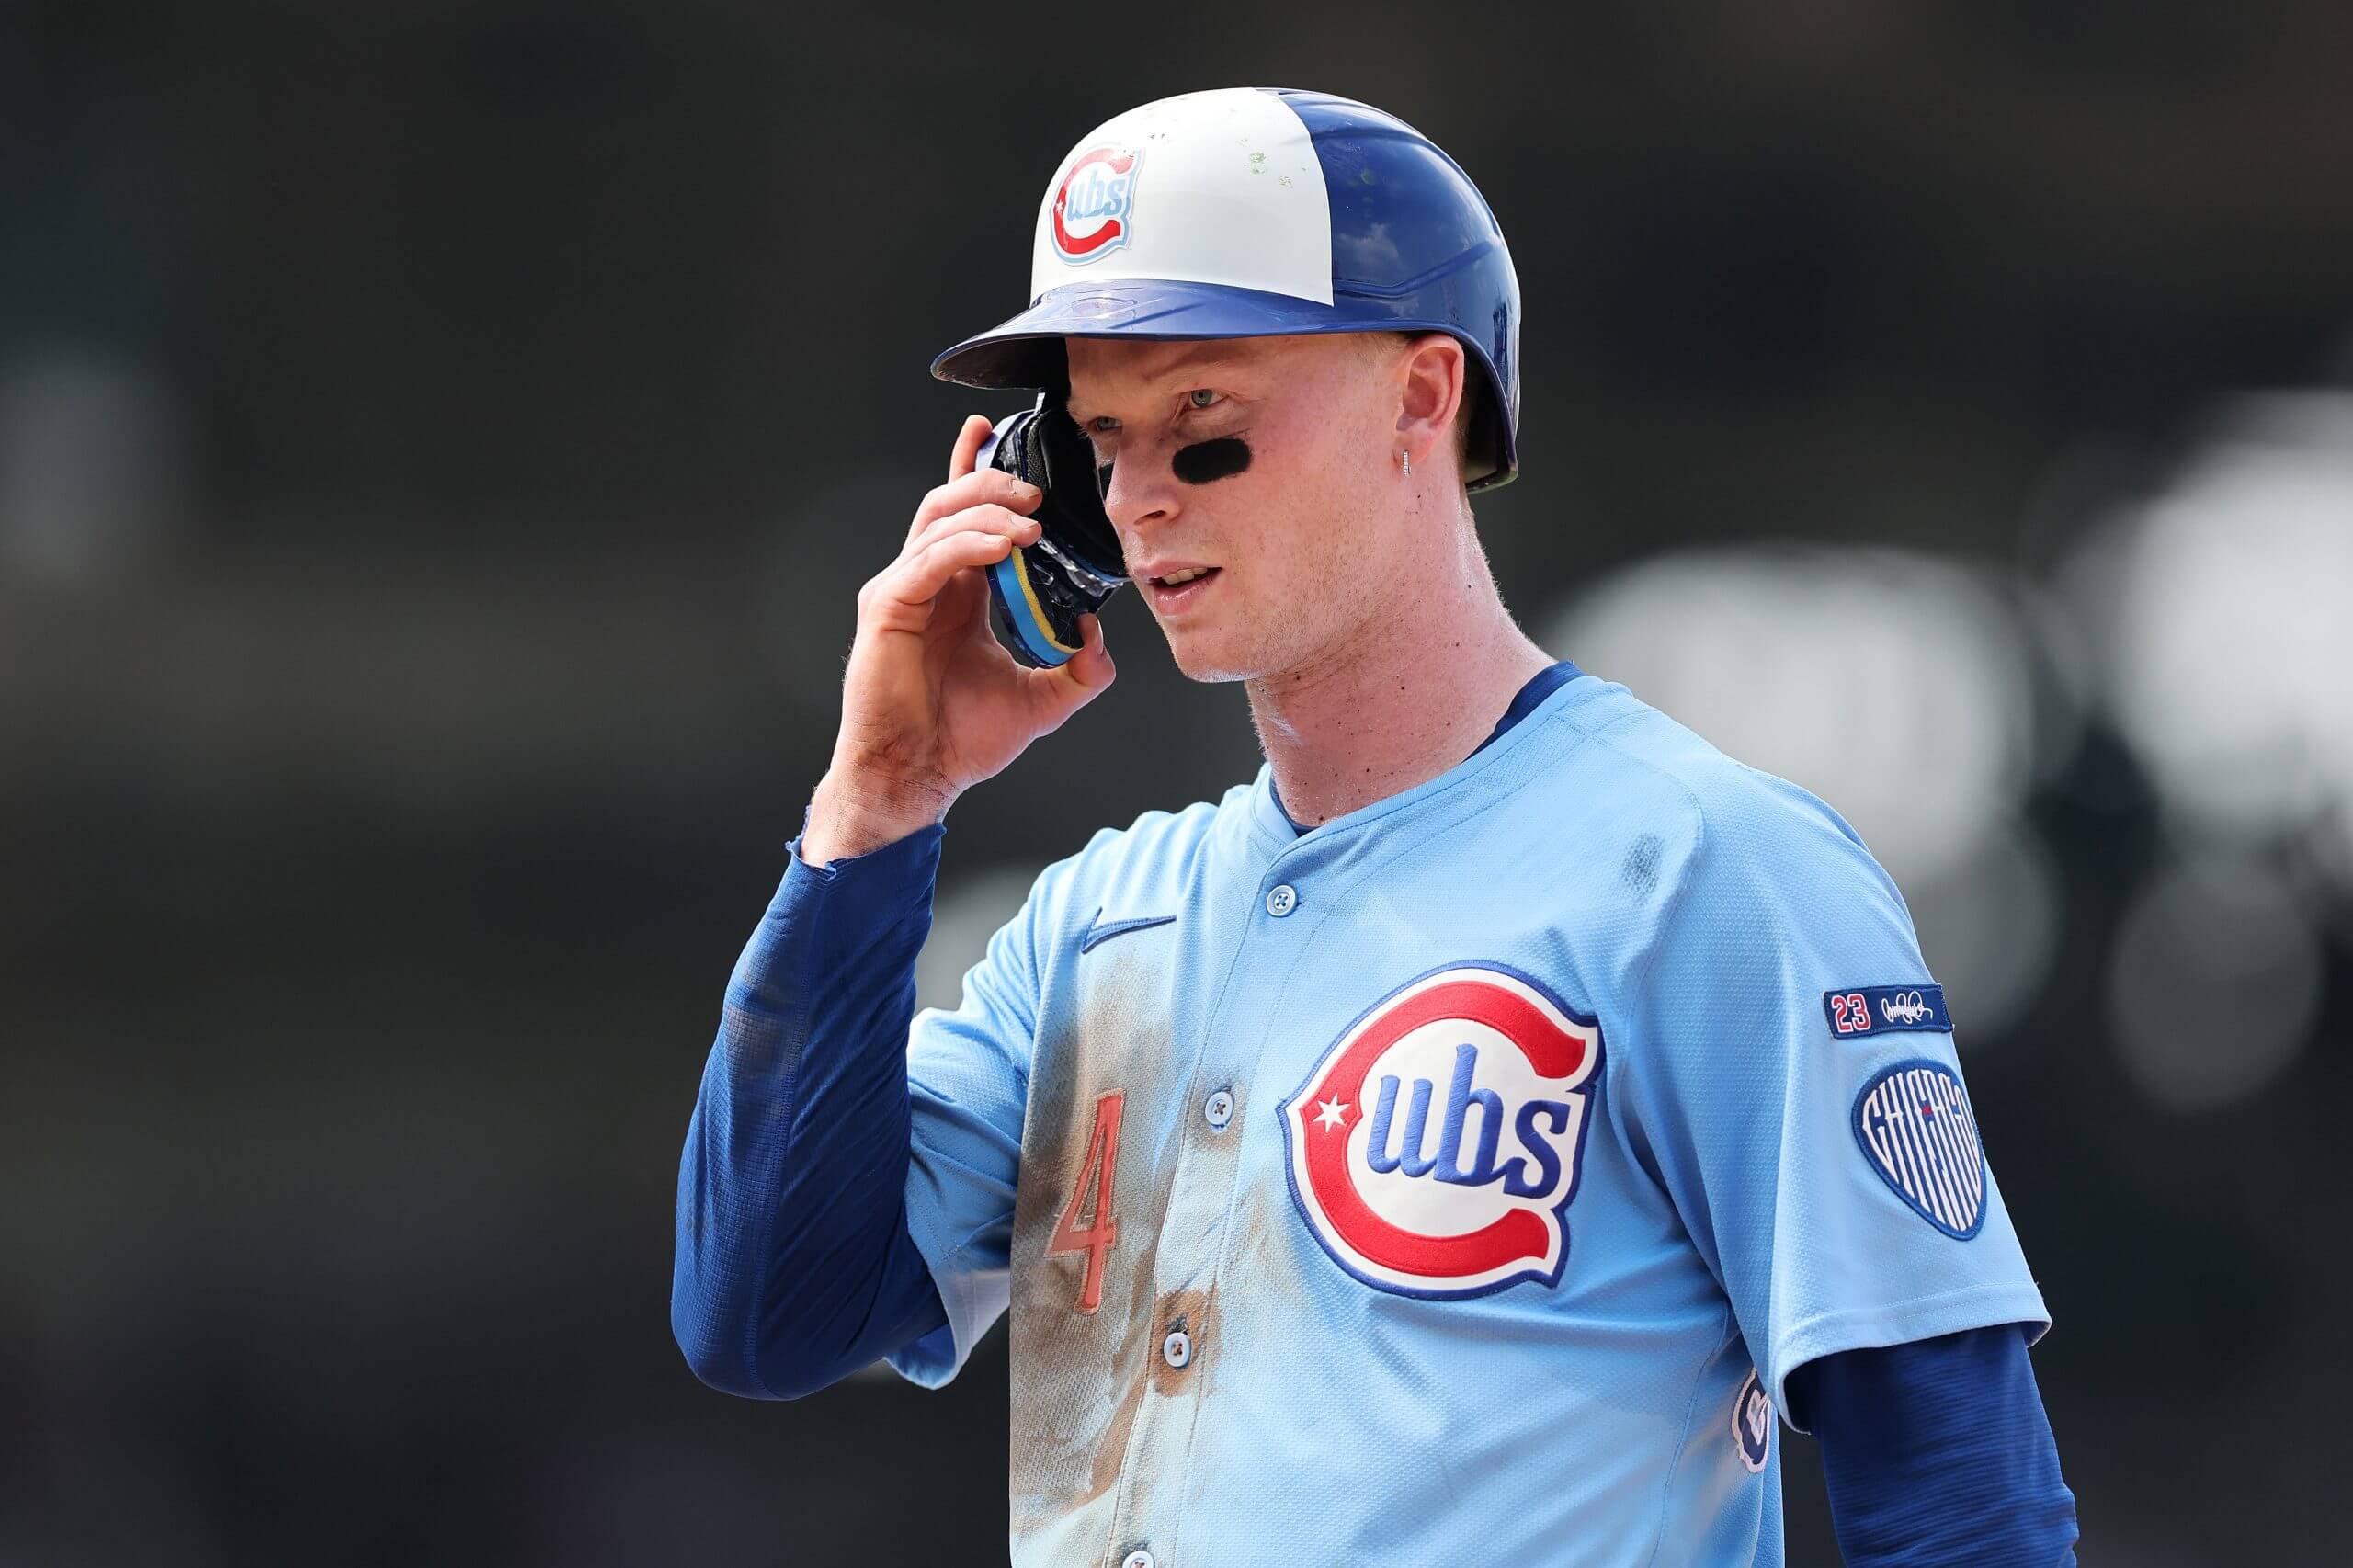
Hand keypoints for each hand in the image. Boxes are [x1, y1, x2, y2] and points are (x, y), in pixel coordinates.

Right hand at [800, 415, 1116, 864]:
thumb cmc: (959, 740)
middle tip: (1037, 489)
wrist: (916, 778)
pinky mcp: (888, 607)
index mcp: (956, 592)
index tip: (994, 434)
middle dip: (993, 482)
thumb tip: (1100, 638)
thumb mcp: (1040, 700)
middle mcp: (926, 581)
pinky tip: (1005, 546)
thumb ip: (1078, 670)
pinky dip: (968, 544)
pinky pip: (931, 558)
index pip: (964, 516)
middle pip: (952, 502)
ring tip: (1031, 520)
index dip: (975, 469)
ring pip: (940, 520)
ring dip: (989, 510)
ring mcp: (902, 590)